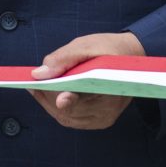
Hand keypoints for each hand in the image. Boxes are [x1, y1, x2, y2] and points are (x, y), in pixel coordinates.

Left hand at [29, 32, 144, 130]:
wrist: (132, 57)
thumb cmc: (109, 49)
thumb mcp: (86, 45)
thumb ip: (63, 59)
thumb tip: (39, 74)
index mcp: (110, 89)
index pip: (86, 100)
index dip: (69, 100)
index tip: (58, 98)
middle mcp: (108, 110)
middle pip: (69, 111)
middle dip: (48, 97)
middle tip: (33, 81)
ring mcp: (103, 119)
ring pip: (66, 118)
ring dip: (49, 103)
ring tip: (37, 86)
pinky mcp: (98, 121)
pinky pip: (71, 120)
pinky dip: (56, 108)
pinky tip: (49, 94)